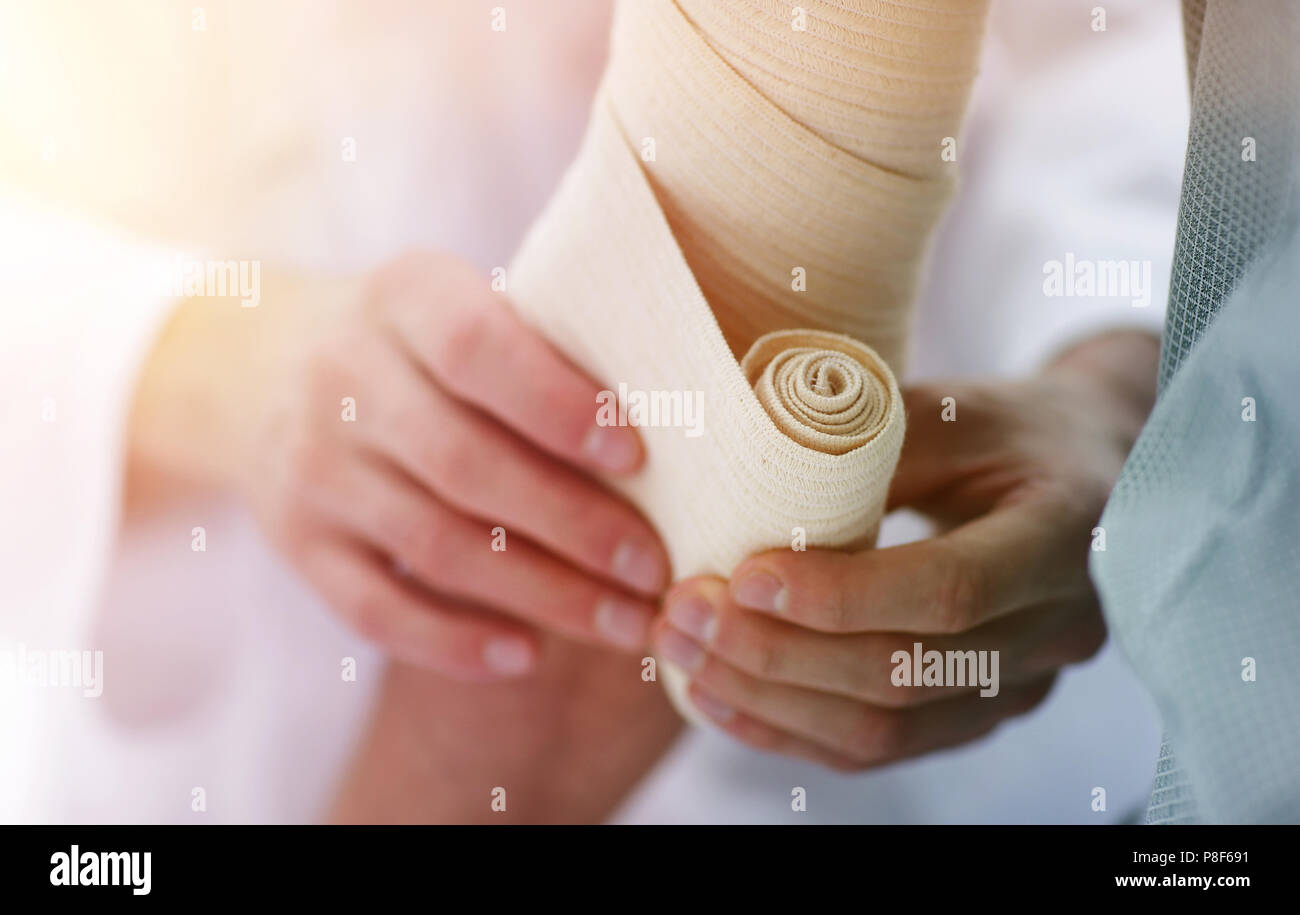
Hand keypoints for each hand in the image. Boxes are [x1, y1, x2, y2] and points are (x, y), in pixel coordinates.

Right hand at [238, 252, 668, 677]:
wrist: (262, 367)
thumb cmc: (418, 343)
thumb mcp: (462, 303)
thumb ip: (544, 346)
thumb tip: (674, 427)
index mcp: (403, 298)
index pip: (476, 349)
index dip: (558, 406)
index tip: (638, 459)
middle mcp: (343, 379)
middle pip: (464, 464)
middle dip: (573, 525)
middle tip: (655, 570)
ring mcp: (311, 466)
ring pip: (433, 546)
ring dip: (540, 595)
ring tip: (623, 624)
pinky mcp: (297, 542)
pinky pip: (374, 608)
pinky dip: (454, 641)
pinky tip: (527, 656)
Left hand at [651, 330, 1158, 769]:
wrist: (1087, 476)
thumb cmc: (1010, 428)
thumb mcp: (951, 408)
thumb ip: (867, 444)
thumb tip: (744, 474)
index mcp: (1062, 535)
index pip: (949, 593)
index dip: (839, 596)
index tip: (742, 577)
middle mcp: (1056, 628)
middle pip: (903, 674)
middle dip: (776, 654)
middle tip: (684, 613)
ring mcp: (1023, 684)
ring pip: (885, 730)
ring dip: (768, 700)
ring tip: (683, 655)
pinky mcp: (981, 713)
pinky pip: (882, 748)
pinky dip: (791, 730)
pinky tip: (719, 699)